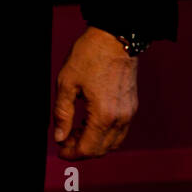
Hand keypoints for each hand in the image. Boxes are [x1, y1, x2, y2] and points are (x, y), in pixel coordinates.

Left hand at [53, 25, 138, 158]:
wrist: (115, 37)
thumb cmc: (90, 55)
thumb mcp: (66, 83)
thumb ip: (62, 113)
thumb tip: (59, 136)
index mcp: (103, 115)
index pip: (88, 148)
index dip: (71, 154)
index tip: (60, 151)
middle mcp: (120, 118)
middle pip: (101, 150)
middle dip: (81, 150)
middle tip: (64, 141)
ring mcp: (129, 113)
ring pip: (112, 143)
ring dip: (94, 143)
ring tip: (74, 131)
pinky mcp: (132, 106)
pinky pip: (119, 131)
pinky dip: (104, 134)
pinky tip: (89, 123)